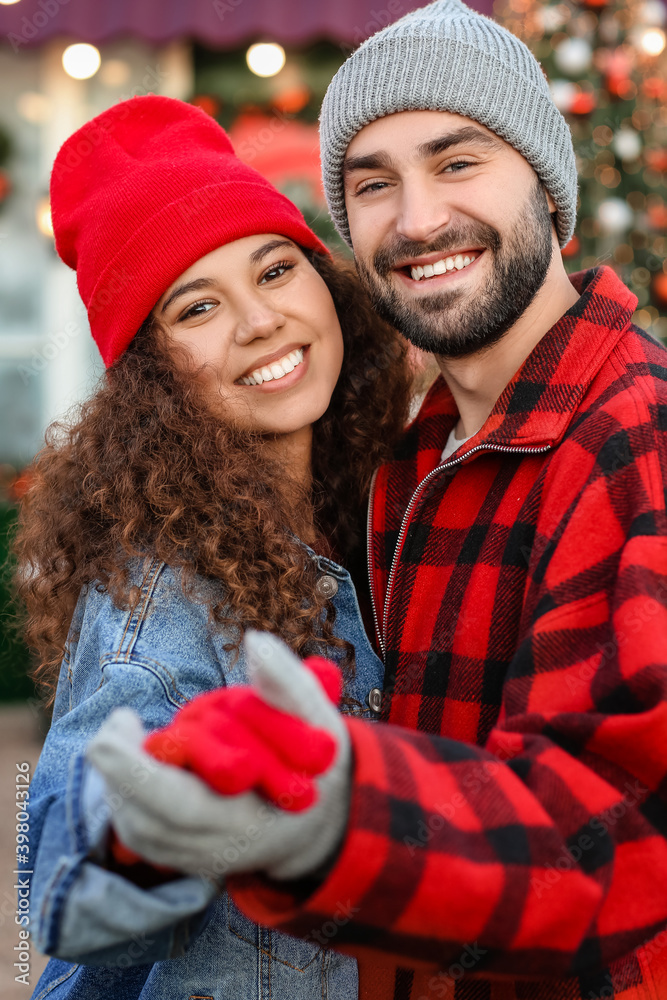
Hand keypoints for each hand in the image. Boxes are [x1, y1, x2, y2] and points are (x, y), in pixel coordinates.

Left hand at [86, 632, 350, 880]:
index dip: (139, 773)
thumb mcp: (317, 721)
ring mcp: (199, 858)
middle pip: (149, 822)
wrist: (318, 819)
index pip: (183, 805)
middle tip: (121, 720)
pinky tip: (133, 758)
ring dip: (120, 779)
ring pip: (138, 829)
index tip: (116, 727)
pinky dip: (126, 793)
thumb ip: (287, 683)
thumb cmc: (315, 762)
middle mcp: (222, 847)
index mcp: (256, 816)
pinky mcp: (183, 856)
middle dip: (121, 769)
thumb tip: (255, 641)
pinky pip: (138, 833)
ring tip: (127, 734)